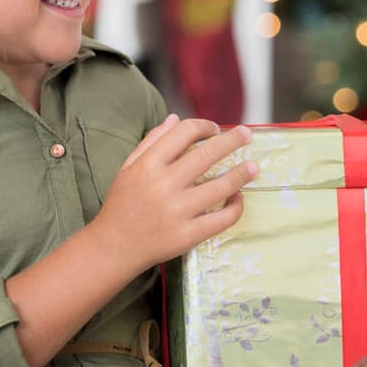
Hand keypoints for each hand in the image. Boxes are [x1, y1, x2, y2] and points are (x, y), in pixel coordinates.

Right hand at [90, 115, 256, 272]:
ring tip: (254, 167)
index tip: (216, 129)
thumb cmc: (121, 205)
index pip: (184, 133)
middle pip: (208, 155)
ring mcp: (178, 211)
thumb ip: (151, 142)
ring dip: (242, 173)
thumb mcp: (128, 168)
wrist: (113, 247)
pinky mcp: (188, 235)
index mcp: (148, 165)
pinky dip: (236, 206)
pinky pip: (222, 218)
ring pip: (221, 186)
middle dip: (233, 141)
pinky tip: (238, 198)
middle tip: (247, 134)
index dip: (204, 126)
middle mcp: (164, 185)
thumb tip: (175, 119)